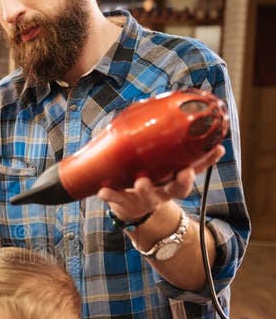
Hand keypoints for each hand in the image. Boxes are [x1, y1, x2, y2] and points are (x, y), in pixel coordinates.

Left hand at [98, 144, 224, 221]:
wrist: (132, 206)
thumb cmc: (153, 177)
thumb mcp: (167, 164)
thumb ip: (178, 145)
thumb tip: (185, 112)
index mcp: (175, 180)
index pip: (194, 172)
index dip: (206, 163)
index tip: (216, 151)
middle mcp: (164, 191)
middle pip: (177, 189)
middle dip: (182, 181)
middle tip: (183, 173)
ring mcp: (144, 198)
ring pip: (148, 195)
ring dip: (145, 188)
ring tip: (141, 181)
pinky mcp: (124, 202)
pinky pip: (117, 198)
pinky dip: (111, 194)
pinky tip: (103, 190)